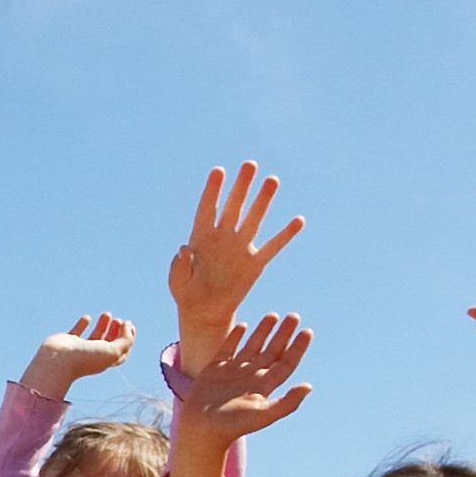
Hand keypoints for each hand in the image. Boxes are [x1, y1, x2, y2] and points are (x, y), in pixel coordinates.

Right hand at [18, 312, 137, 397]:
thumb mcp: (113, 351)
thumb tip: (128, 326)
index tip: (129, 325)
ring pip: (94, 336)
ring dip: (102, 325)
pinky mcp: (67, 341)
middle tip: (118, 320)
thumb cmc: (85, 358)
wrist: (58, 361)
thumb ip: (125, 340)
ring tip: (107, 314)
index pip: (121, 351)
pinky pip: (76, 331)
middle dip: (115, 331)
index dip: (127, 338)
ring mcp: (79, 348)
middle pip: (109, 343)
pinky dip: (82, 324)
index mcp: (105, 361)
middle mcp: (93, 356)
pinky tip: (87, 318)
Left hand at [167, 164, 304, 349]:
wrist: (204, 312)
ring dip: (262, 201)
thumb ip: (179, 266)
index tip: (218, 171)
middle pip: (233, 207)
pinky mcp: (254, 264)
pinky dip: (285, 235)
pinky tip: (298, 221)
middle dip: (241, 186)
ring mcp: (240, 248)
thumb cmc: (186, 293)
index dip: (212, 190)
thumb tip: (184, 249)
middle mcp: (222, 237)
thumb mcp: (177, 282)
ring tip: (272, 180)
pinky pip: (272, 247)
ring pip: (253, 220)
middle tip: (250, 164)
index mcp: (201, 237)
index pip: (207, 208)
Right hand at [173, 312, 313, 476]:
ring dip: (263, 331)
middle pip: (272, 351)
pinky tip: (243, 325)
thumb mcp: (264, 414)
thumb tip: (309, 387)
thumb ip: (287, 402)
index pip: (285, 363)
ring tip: (273, 315)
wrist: (202, 428)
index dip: (297, 348)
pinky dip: (235, 336)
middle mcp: (252, 377)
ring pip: (253, 347)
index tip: (307, 331)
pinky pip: (228, 348)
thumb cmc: (233, 425)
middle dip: (283, 334)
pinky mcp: (215, 369)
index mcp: (265, 386)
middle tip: (294, 316)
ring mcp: (234, 372)